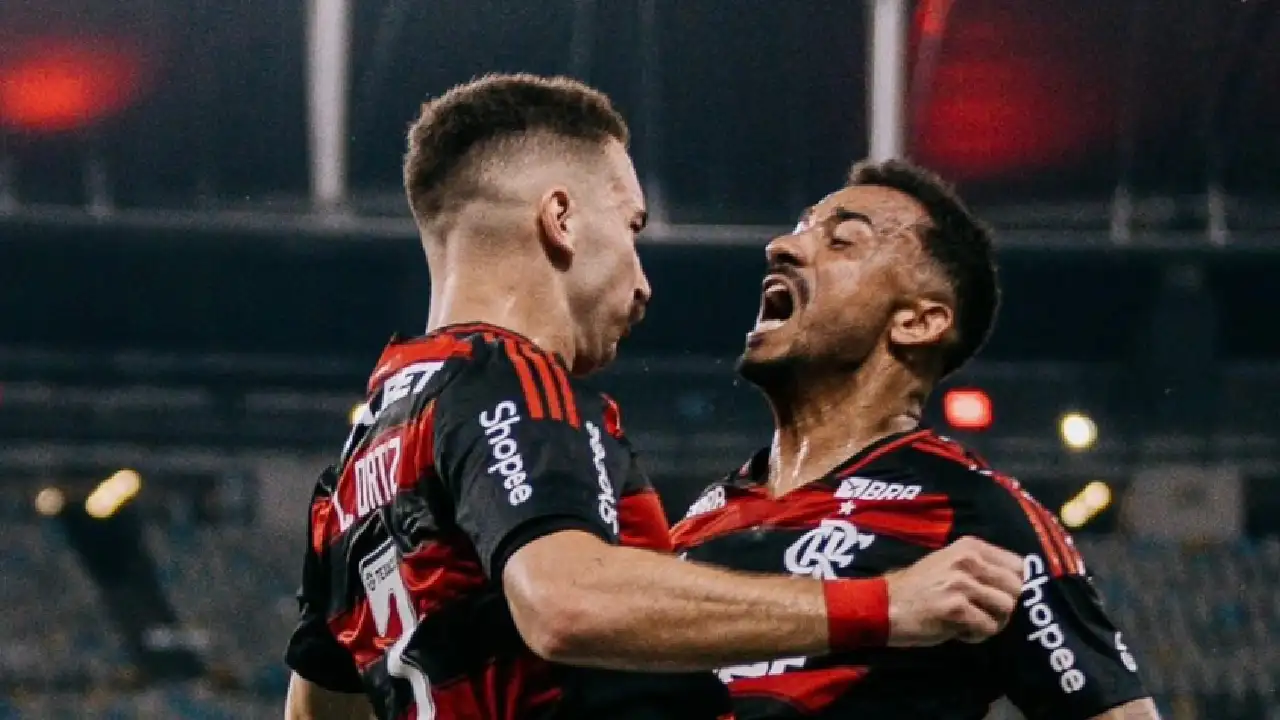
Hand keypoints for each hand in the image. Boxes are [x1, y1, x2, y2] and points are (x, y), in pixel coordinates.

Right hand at [883, 536, 1022, 646]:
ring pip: (1006, 608)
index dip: (1011, 585)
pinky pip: (988, 627)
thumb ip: (981, 567)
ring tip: (970, 622)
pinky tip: (958, 630)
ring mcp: (962, 583)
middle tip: (983, 613)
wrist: (883, 605)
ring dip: (992, 621)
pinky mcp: (956, 607)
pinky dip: (977, 635)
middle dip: (1003, 606)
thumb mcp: (950, 563)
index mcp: (970, 546)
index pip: (1019, 565)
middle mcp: (968, 560)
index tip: (994, 595)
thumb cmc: (919, 587)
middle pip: (1017, 588)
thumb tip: (1018, 581)